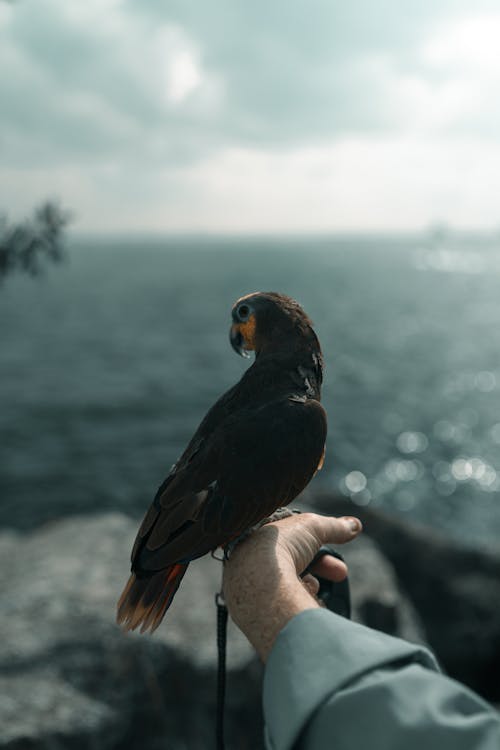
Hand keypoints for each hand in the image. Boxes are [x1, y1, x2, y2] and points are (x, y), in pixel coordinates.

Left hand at [222, 512, 361, 660]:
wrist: (257, 580)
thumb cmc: (279, 546)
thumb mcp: (311, 527)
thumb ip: (334, 526)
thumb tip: (355, 525)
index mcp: (261, 544)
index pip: (294, 547)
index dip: (320, 552)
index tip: (338, 563)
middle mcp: (255, 567)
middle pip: (295, 569)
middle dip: (320, 571)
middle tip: (340, 575)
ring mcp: (255, 592)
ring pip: (291, 590)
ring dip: (309, 588)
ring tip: (313, 589)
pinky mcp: (258, 614)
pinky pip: (285, 610)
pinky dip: (299, 605)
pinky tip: (305, 604)